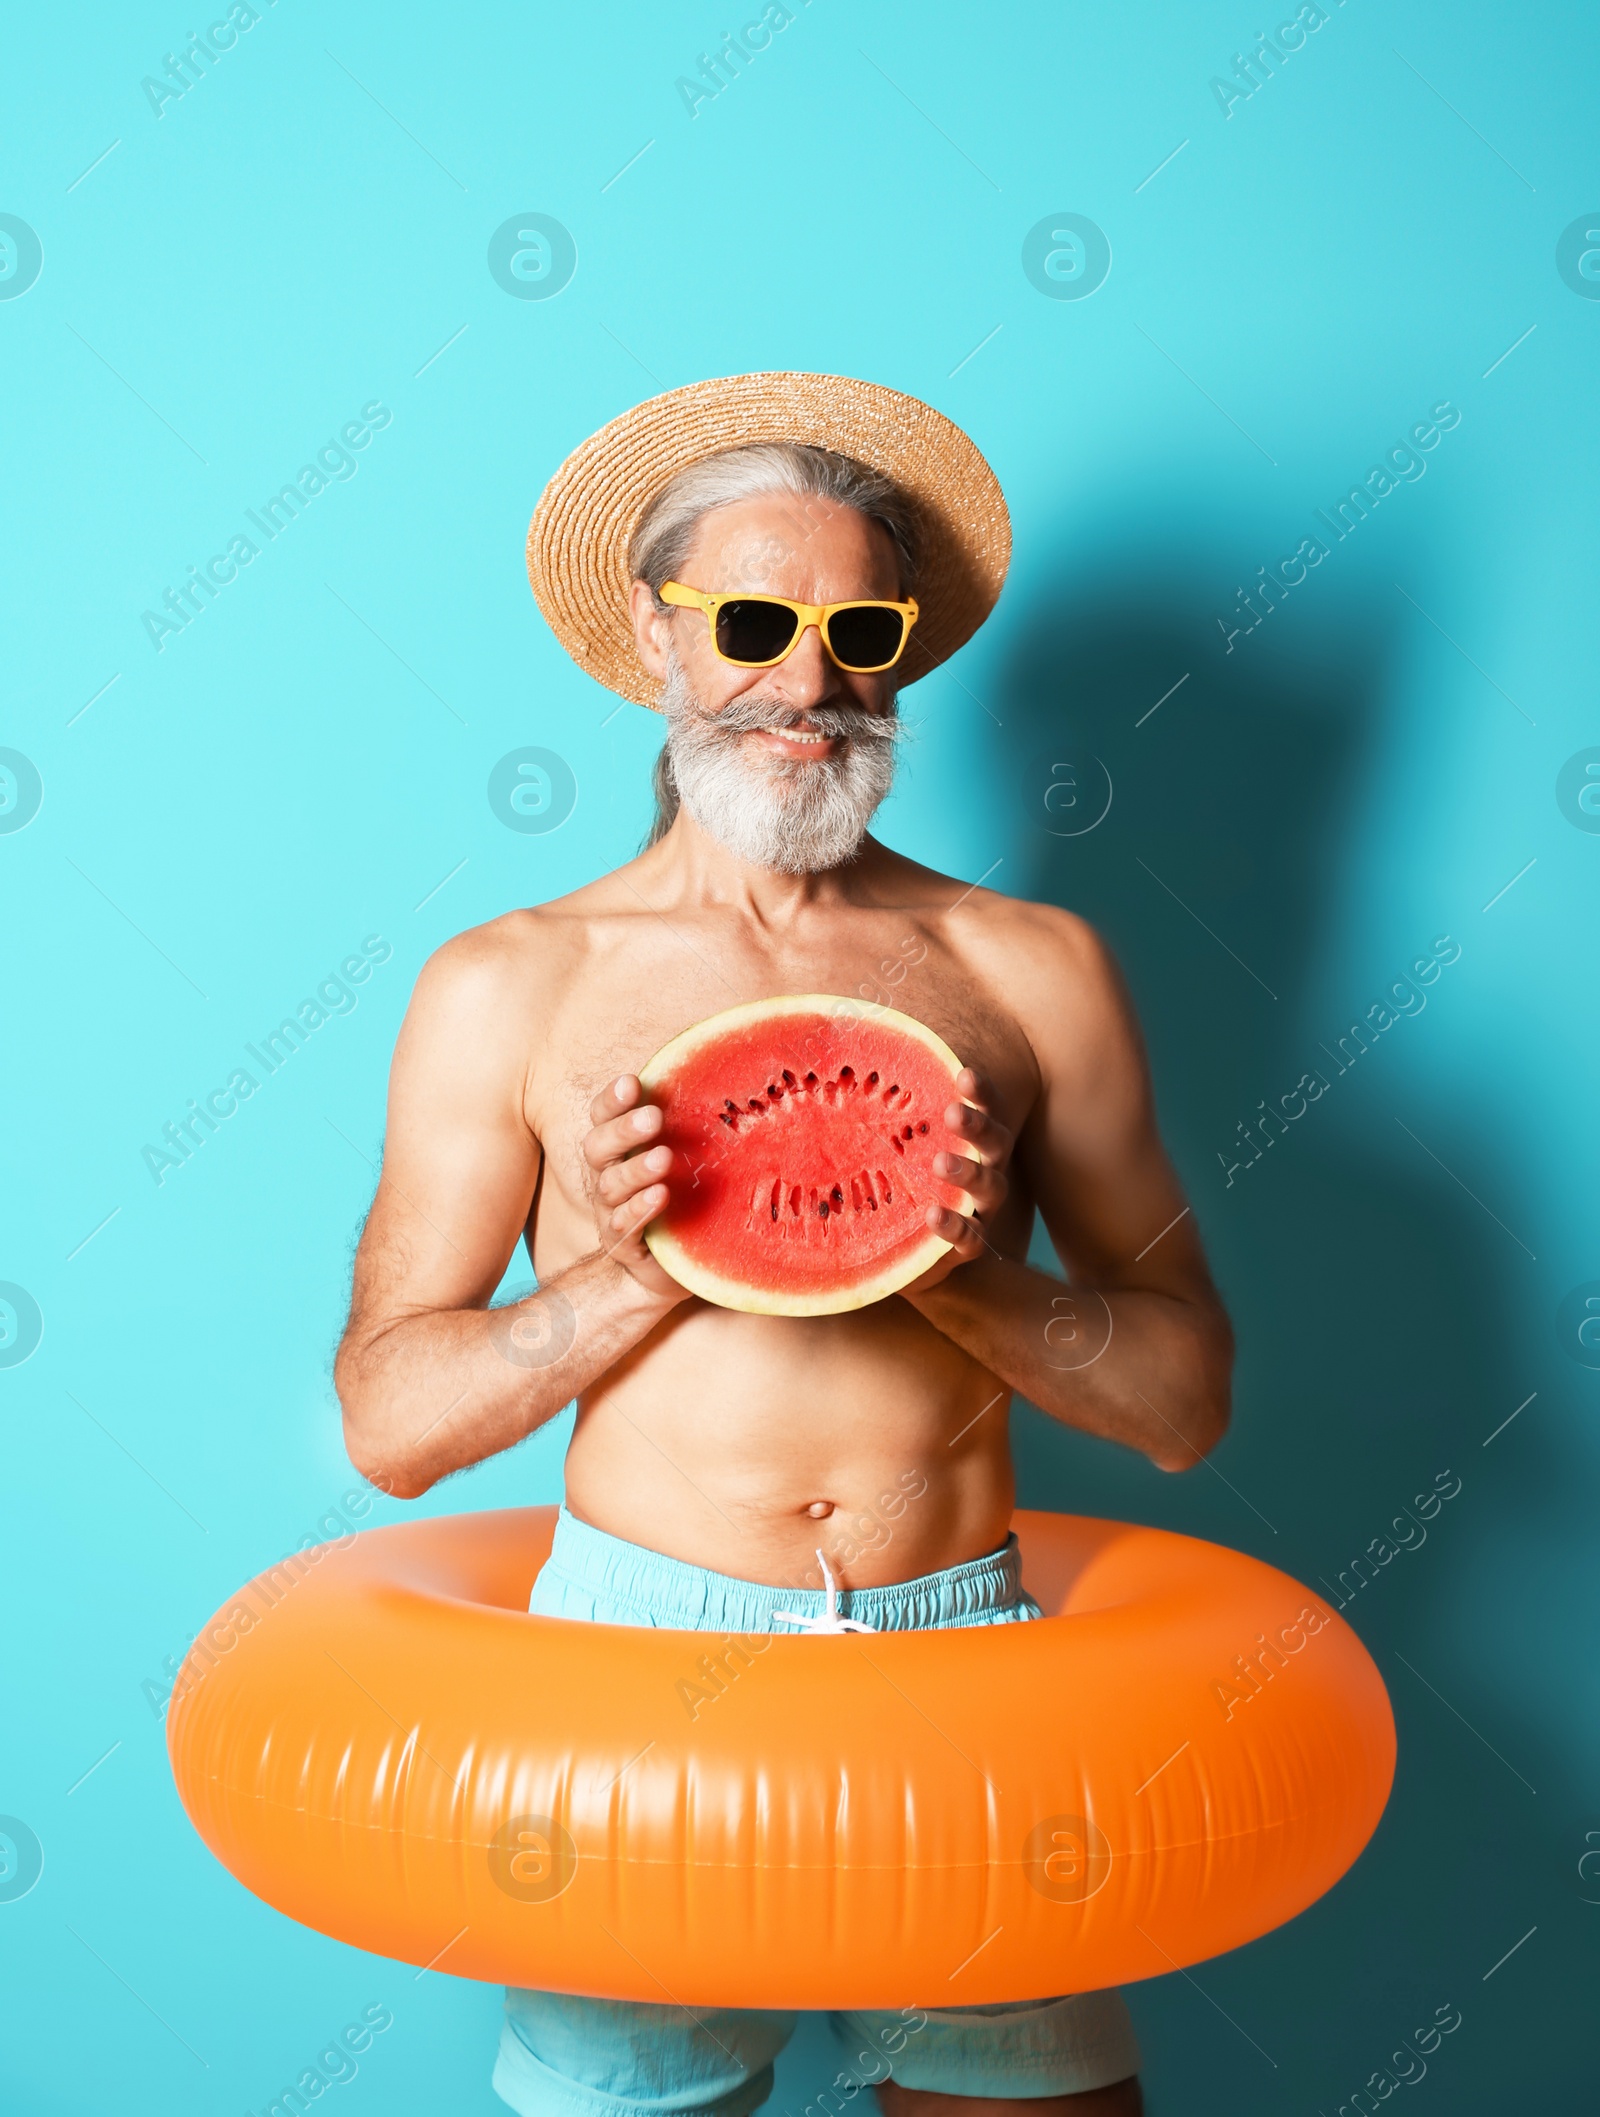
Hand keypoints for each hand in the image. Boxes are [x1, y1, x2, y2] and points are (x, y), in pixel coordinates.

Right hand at [581, 1075, 691, 1303]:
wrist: (668, 1265)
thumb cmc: (680, 1196)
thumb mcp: (684, 1157)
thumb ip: (686, 1124)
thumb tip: (730, 1078)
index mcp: (617, 1148)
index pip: (602, 1116)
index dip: (612, 1099)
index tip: (632, 1082)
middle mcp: (607, 1175)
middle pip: (598, 1147)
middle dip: (623, 1130)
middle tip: (653, 1118)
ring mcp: (611, 1211)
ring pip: (610, 1186)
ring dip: (636, 1170)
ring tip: (663, 1158)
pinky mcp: (623, 1243)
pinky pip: (623, 1225)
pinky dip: (640, 1209)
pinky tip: (661, 1196)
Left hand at [901, 1067, 1011, 1294]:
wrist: (912, 1249)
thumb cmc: (901, 1178)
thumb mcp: (894, 1143)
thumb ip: (884, 1112)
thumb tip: (841, 1065)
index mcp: (973, 1139)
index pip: (988, 1107)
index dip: (982, 1091)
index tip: (964, 1074)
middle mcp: (987, 1169)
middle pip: (997, 1142)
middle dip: (978, 1126)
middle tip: (952, 1113)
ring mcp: (982, 1209)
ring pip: (992, 1187)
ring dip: (970, 1173)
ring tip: (940, 1162)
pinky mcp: (969, 1245)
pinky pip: (972, 1238)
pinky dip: (955, 1226)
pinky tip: (932, 1215)